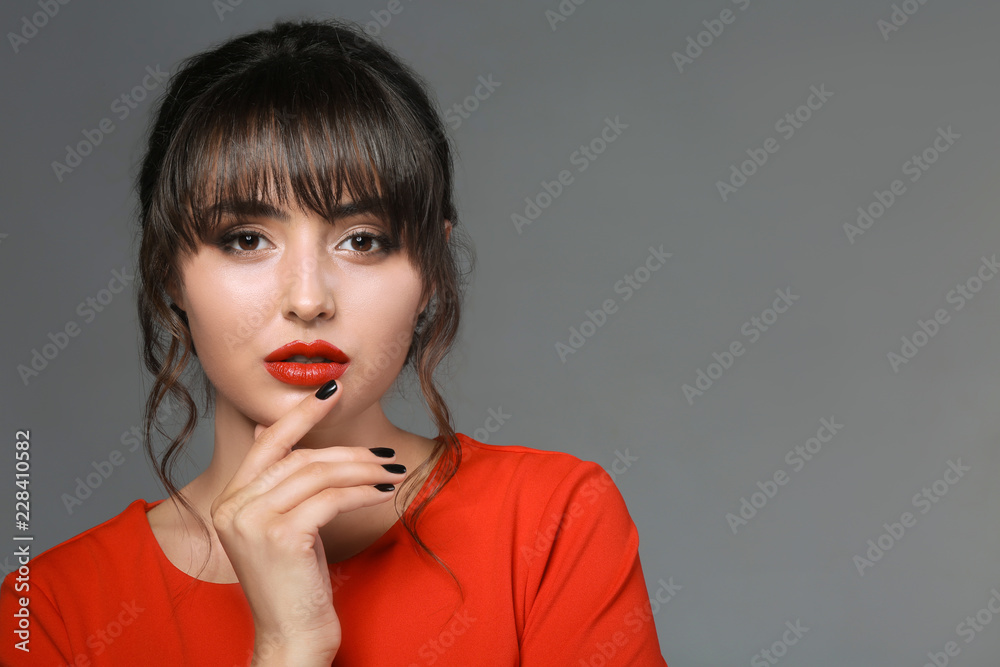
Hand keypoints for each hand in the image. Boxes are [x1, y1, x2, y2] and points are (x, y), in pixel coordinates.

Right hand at [210, 379, 404, 664]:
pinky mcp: (281, 536)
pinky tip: (385, 491)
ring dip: (362, 469)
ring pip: (318, 474)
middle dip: (347, 450)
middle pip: (299, 457)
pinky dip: (363, 490)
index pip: (268, 443)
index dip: (301, 413)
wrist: (291, 639)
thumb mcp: (280, 528)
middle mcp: (233, 507)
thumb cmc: (293, 584)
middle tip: (383, 453)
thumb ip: (277, 485)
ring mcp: (253, 521)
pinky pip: (331, 498)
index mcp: (230, 501)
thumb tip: (266, 430)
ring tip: (391, 472)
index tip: (332, 387)